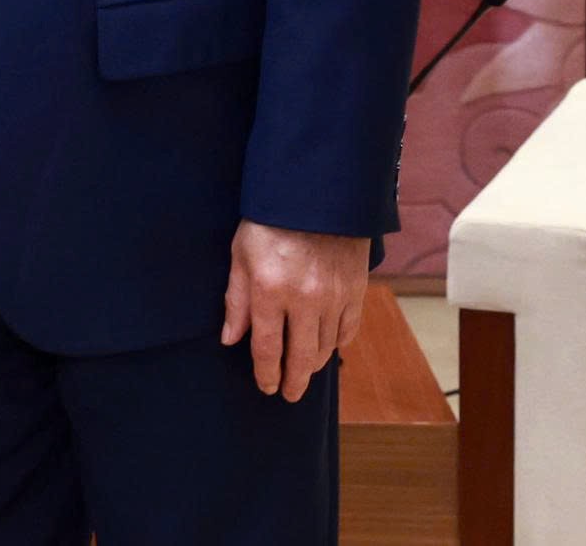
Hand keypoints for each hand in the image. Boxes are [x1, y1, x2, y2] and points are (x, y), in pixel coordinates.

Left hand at [220, 221, 368, 399]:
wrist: (315, 191)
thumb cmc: (269, 219)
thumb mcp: (241, 254)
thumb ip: (236, 299)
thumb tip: (230, 339)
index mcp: (270, 290)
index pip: (266, 347)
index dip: (265, 373)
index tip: (267, 386)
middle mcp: (304, 300)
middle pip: (300, 357)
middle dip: (293, 381)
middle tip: (289, 394)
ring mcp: (334, 297)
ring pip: (325, 347)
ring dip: (314, 364)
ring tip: (305, 371)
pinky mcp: (355, 290)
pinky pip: (348, 330)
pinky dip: (337, 342)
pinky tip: (328, 345)